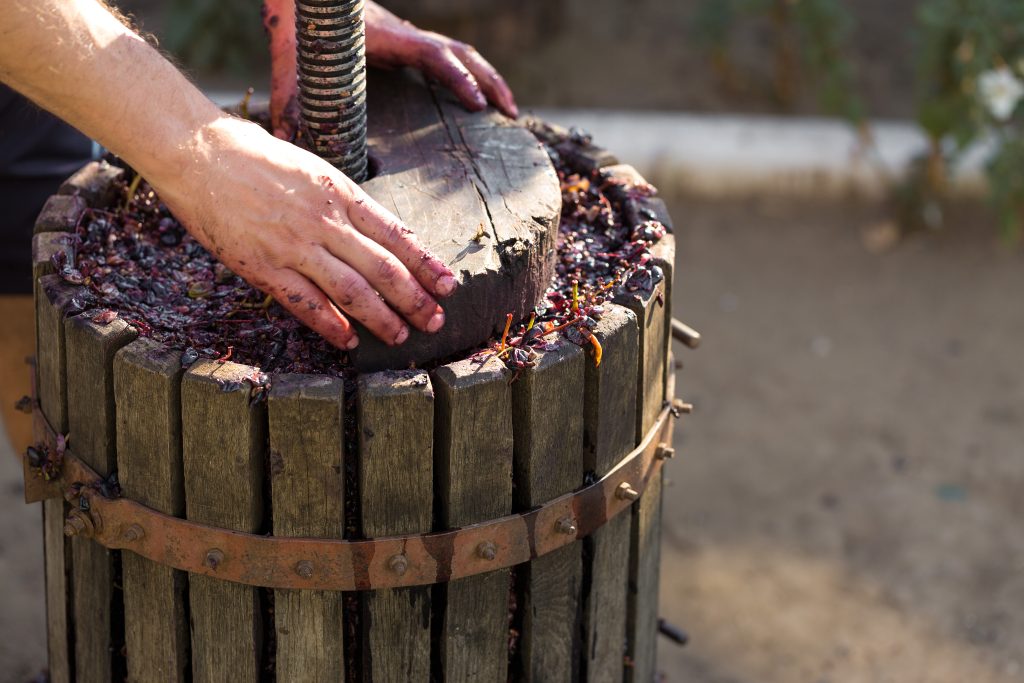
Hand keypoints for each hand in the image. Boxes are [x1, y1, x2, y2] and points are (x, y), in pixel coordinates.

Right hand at [150, 115, 457, 349]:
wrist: (197, 152)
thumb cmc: (255, 156)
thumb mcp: (312, 169)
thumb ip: (343, 202)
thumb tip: (378, 232)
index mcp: (339, 192)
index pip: (395, 235)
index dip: (425, 263)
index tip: (448, 284)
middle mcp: (323, 220)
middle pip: (382, 267)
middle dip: (415, 298)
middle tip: (436, 321)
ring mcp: (293, 245)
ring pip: (351, 290)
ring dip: (382, 317)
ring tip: (401, 335)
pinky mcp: (261, 265)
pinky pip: (304, 302)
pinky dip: (330, 324)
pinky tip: (349, 341)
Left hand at [261, 0, 518, 137]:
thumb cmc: (299, 26)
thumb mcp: (292, 62)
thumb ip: (290, 100)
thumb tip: (287, 139)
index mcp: (387, 40)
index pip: (434, 55)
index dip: (458, 78)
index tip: (478, 104)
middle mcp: (405, 37)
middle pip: (462, 53)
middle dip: (490, 81)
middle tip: (511, 113)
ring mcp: (409, 40)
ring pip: (461, 53)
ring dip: (487, 78)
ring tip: (507, 110)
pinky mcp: (406, 46)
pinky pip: (448, 59)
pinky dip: (469, 76)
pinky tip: (475, 101)